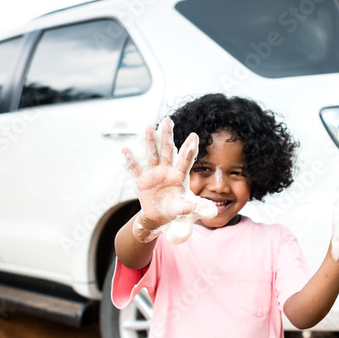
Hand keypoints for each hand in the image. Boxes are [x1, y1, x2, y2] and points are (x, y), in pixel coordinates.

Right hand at [122, 117, 216, 239]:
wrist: (159, 217)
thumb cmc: (175, 209)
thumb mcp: (188, 209)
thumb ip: (198, 207)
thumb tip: (213, 211)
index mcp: (179, 176)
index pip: (185, 160)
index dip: (189, 149)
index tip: (194, 135)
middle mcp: (167, 171)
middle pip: (167, 150)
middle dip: (167, 136)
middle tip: (167, 120)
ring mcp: (154, 174)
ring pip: (152, 155)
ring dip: (150, 141)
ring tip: (148, 127)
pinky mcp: (142, 181)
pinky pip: (135, 170)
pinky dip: (130, 161)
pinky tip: (125, 150)